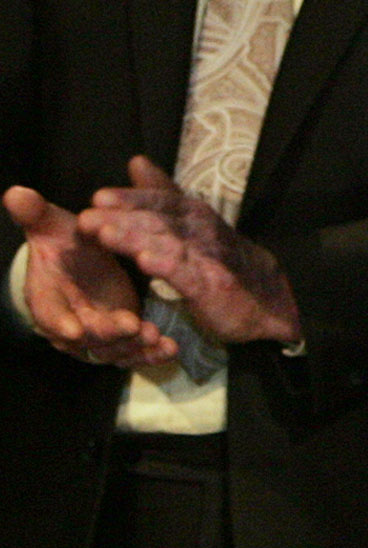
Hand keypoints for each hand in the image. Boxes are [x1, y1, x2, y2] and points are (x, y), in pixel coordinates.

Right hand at [6, 184, 175, 369]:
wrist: (79, 264)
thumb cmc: (65, 244)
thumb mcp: (53, 227)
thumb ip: (37, 214)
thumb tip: (13, 193)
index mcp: (47, 296)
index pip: (48, 312)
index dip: (59, 322)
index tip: (75, 329)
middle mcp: (70, 321)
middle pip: (85, 335)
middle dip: (107, 333)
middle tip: (131, 325)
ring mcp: (96, 335)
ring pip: (112, 349)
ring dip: (133, 346)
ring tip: (156, 337)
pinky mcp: (120, 340)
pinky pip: (134, 353)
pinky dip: (152, 354)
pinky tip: (171, 348)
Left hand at [75, 159, 302, 349]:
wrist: (270, 303)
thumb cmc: (225, 264)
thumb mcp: (194, 226)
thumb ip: (165, 195)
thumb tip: (137, 161)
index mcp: (198, 218)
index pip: (165, 202)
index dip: (133, 198)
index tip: (99, 198)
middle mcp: (206, 233)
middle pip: (162, 220)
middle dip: (124, 217)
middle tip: (89, 215)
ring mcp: (212, 260)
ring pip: (170, 244)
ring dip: (136, 238)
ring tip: (104, 235)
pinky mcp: (216, 288)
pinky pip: (190, 275)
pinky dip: (169, 266)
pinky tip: (145, 261)